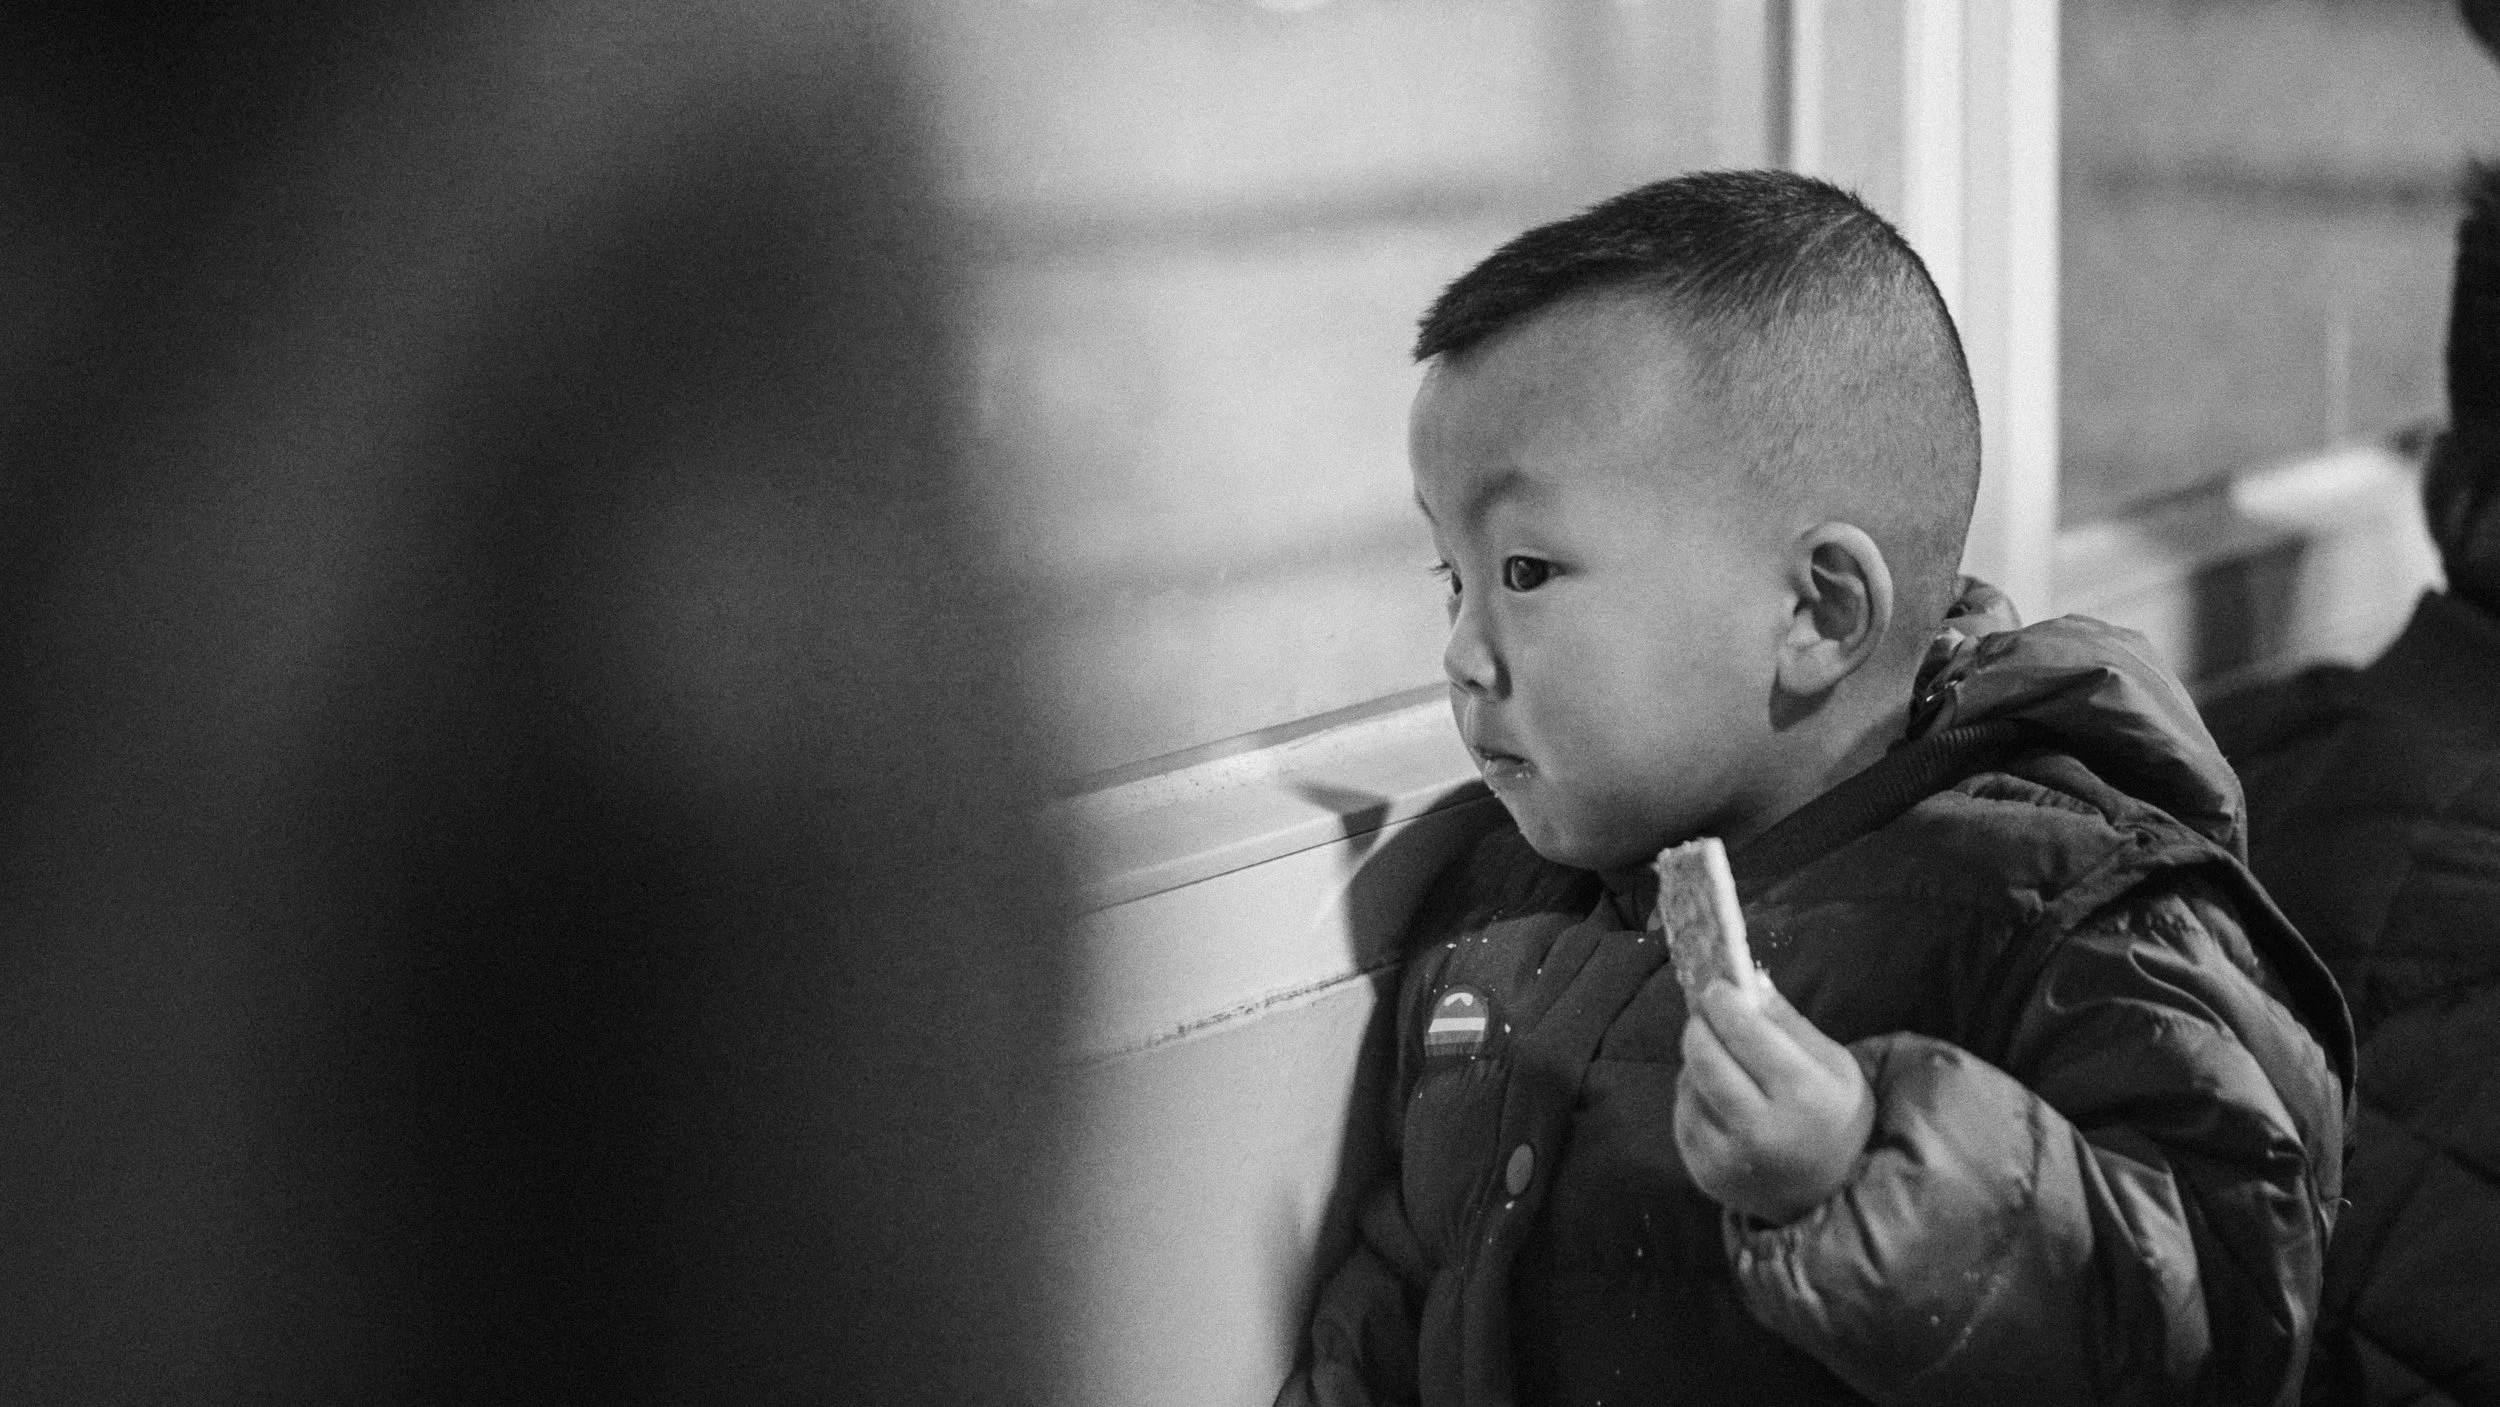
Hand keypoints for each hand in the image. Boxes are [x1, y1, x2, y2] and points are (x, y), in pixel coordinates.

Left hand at [1675, 979, 1874, 1225]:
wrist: (1830, 1193)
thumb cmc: (1834, 1118)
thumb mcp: (1834, 1065)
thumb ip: (1789, 1022)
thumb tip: (1748, 980)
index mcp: (1803, 1094)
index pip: (1746, 1032)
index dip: (1724, 1003)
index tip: (1717, 988)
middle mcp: (1762, 1129)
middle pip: (1705, 1058)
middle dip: (1699, 1026)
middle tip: (1705, 1014)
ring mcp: (1729, 1157)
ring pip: (1688, 1085)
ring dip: (1697, 1063)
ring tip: (1722, 1062)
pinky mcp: (1705, 1173)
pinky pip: (1682, 1115)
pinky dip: (1693, 1097)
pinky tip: (1716, 1098)